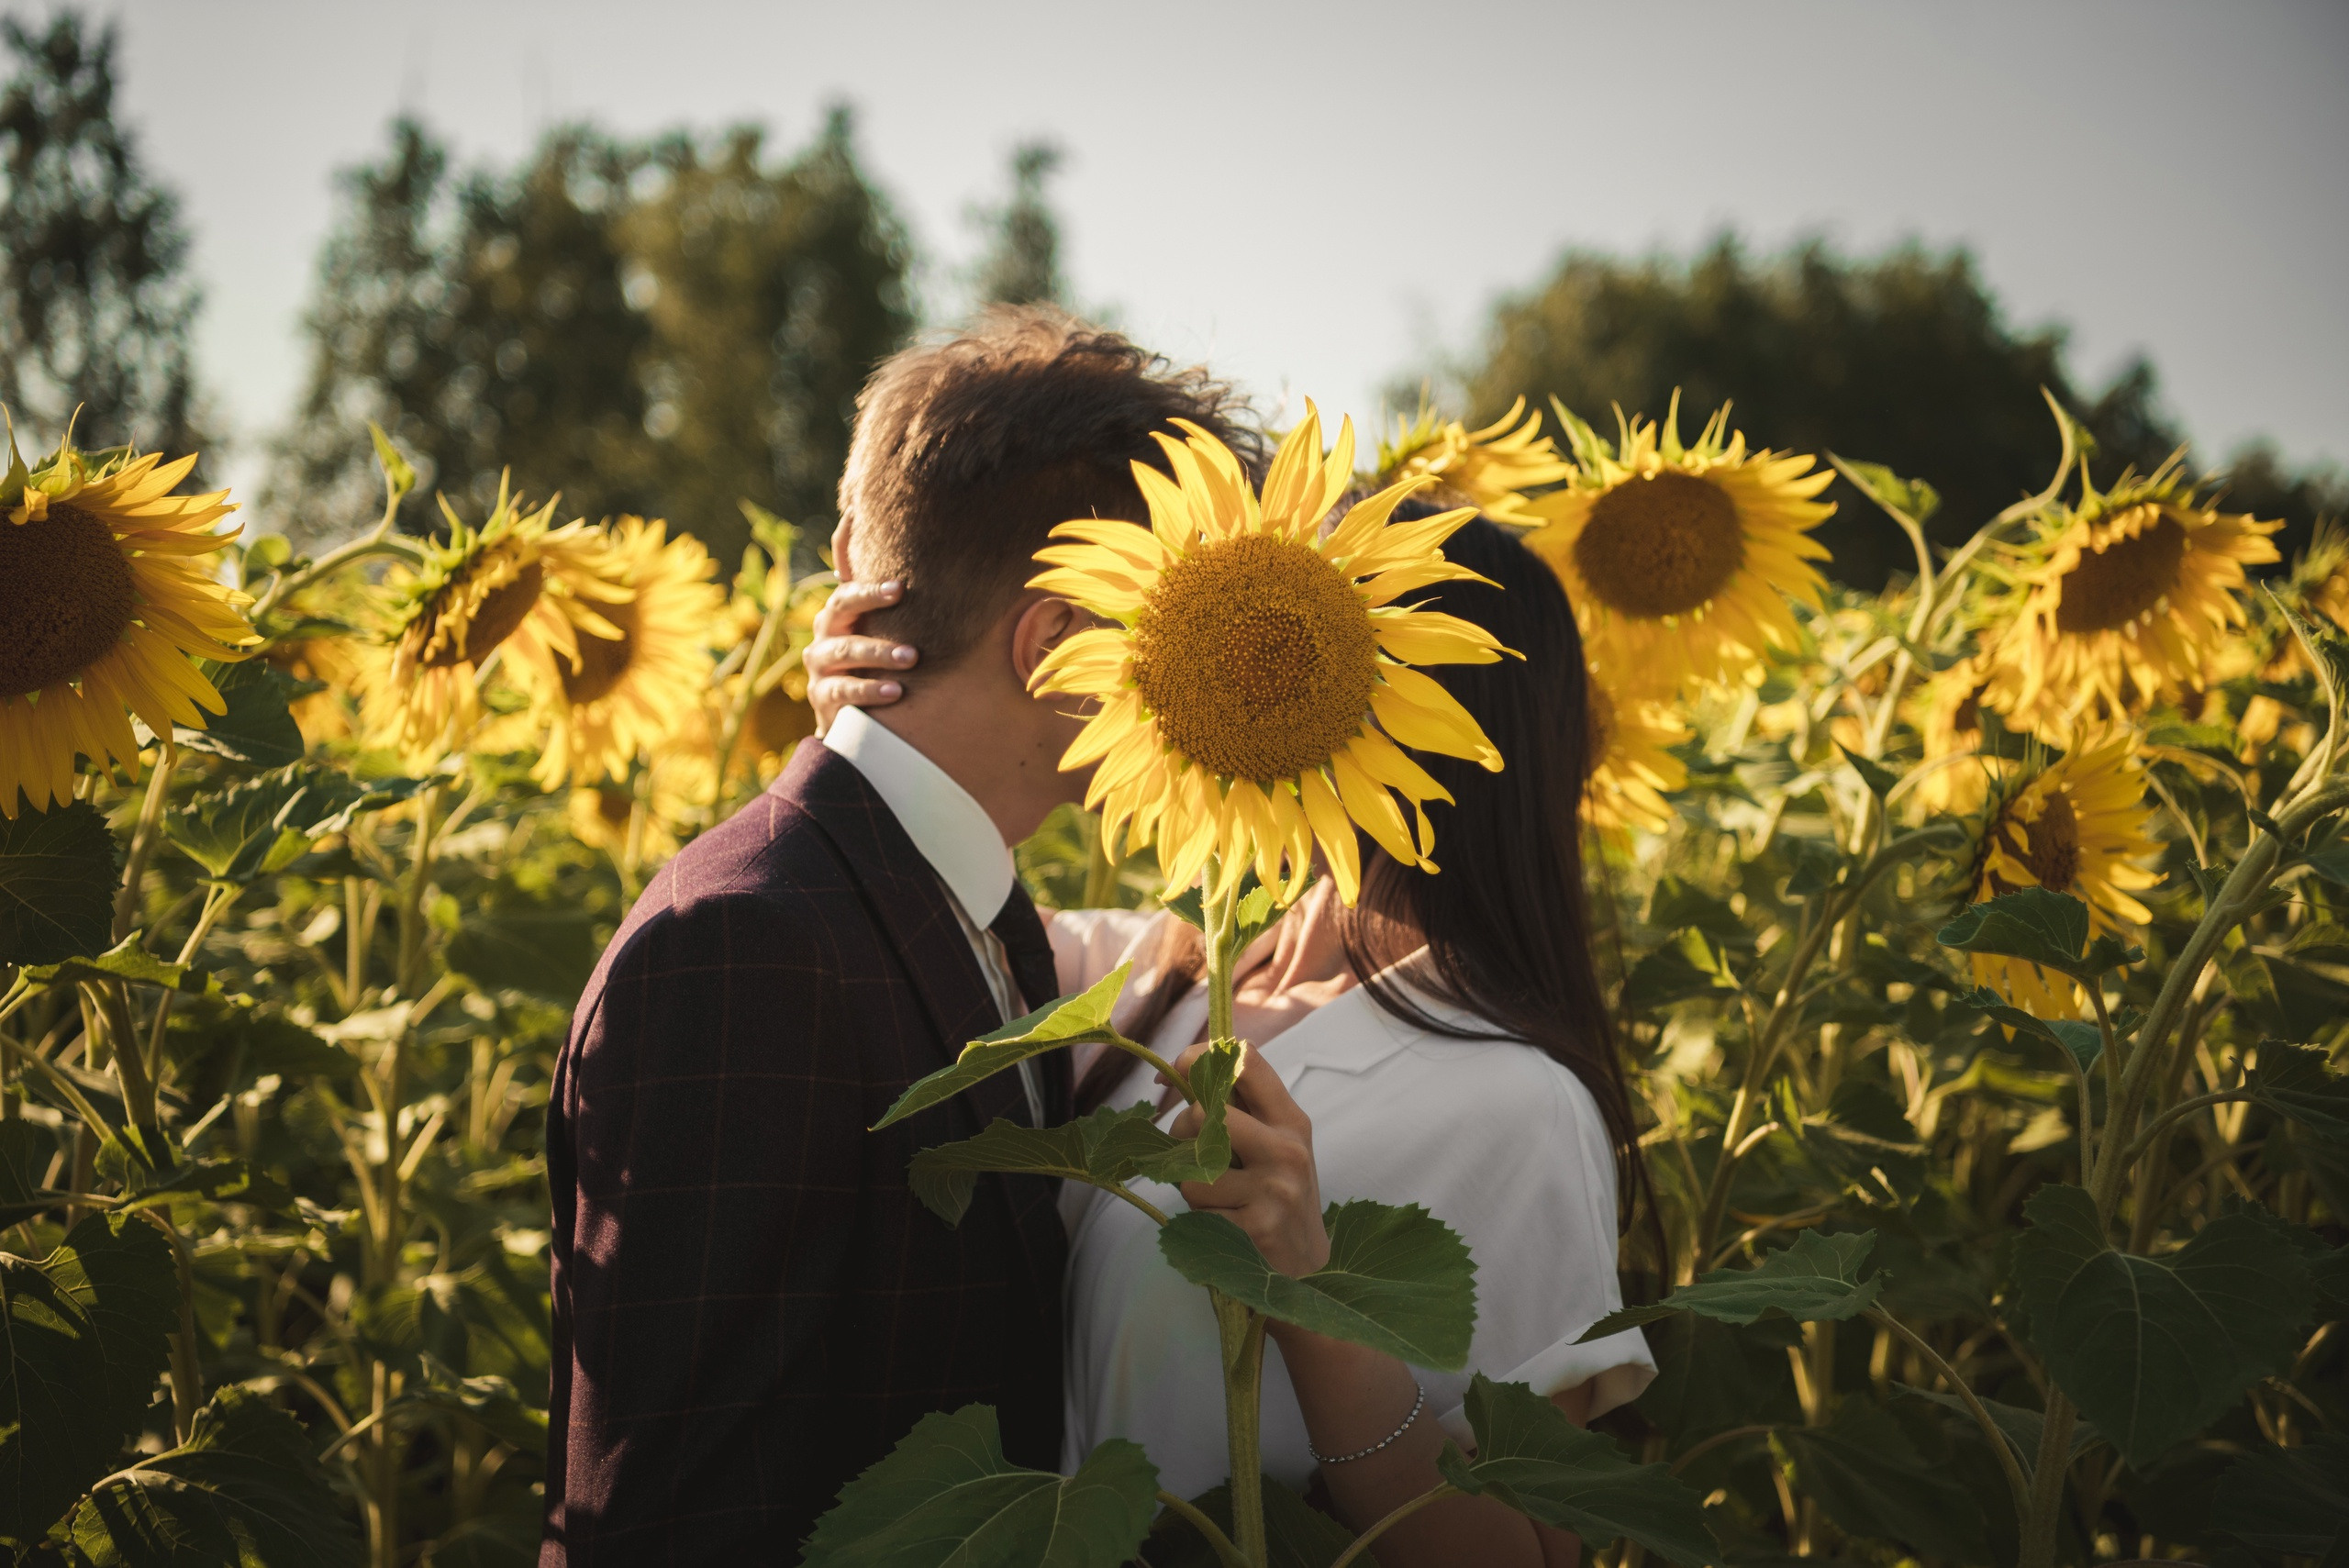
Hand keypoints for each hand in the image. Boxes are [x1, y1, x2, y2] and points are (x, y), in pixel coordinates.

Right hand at [805, 578, 917, 735]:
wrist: (848, 719)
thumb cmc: (873, 668)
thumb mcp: (878, 640)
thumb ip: (891, 612)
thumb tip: (927, 575)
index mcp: (836, 618)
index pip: (847, 594)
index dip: (870, 590)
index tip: (899, 588)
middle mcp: (823, 637)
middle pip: (840, 614)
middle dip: (874, 610)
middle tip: (911, 623)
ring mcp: (819, 668)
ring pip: (845, 651)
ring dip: (879, 653)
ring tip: (911, 658)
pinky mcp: (820, 698)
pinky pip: (842, 690)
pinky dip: (869, 690)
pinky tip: (896, 692)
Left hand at [1166, 1041, 1329, 1277]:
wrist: (1309, 1271)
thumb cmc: (1279, 1199)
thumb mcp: (1274, 1146)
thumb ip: (1239, 1111)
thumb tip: (1177, 1070)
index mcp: (1290, 1120)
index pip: (1245, 1061)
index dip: (1198, 1057)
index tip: (1174, 1071)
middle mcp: (1286, 1148)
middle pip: (1204, 1114)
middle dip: (1182, 1132)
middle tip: (1193, 1154)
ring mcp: (1274, 1189)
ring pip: (1192, 1170)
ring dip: (1191, 1187)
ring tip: (1219, 1199)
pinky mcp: (1258, 1227)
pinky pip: (1198, 1211)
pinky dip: (1201, 1220)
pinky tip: (1228, 1227)